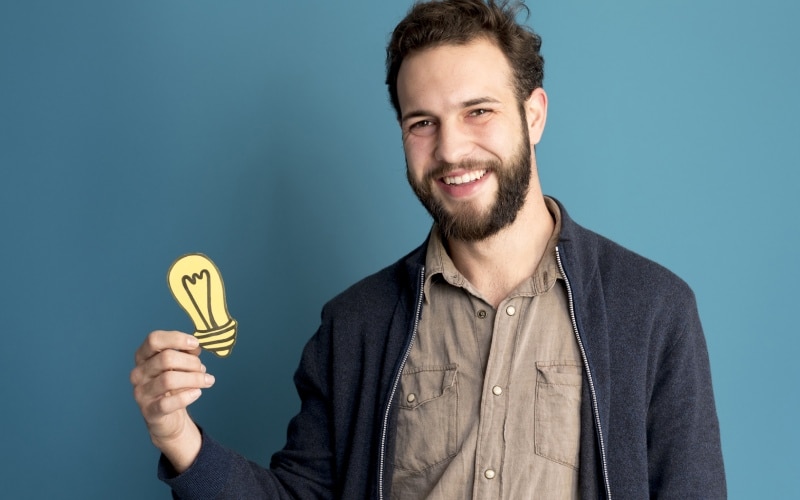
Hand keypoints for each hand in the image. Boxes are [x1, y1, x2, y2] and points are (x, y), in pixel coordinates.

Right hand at [130, 330, 214, 471]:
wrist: (169, 417)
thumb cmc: (174, 385)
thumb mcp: (179, 366)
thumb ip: (186, 353)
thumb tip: (195, 347)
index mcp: (143, 357)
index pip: (154, 339)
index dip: (176, 338)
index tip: (195, 343)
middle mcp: (138, 373)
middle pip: (165, 358)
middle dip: (190, 362)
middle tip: (202, 368)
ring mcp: (141, 393)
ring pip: (168, 380)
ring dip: (193, 378)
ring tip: (207, 380)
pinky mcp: (149, 411)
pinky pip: (167, 403)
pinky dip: (186, 396)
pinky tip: (197, 393)